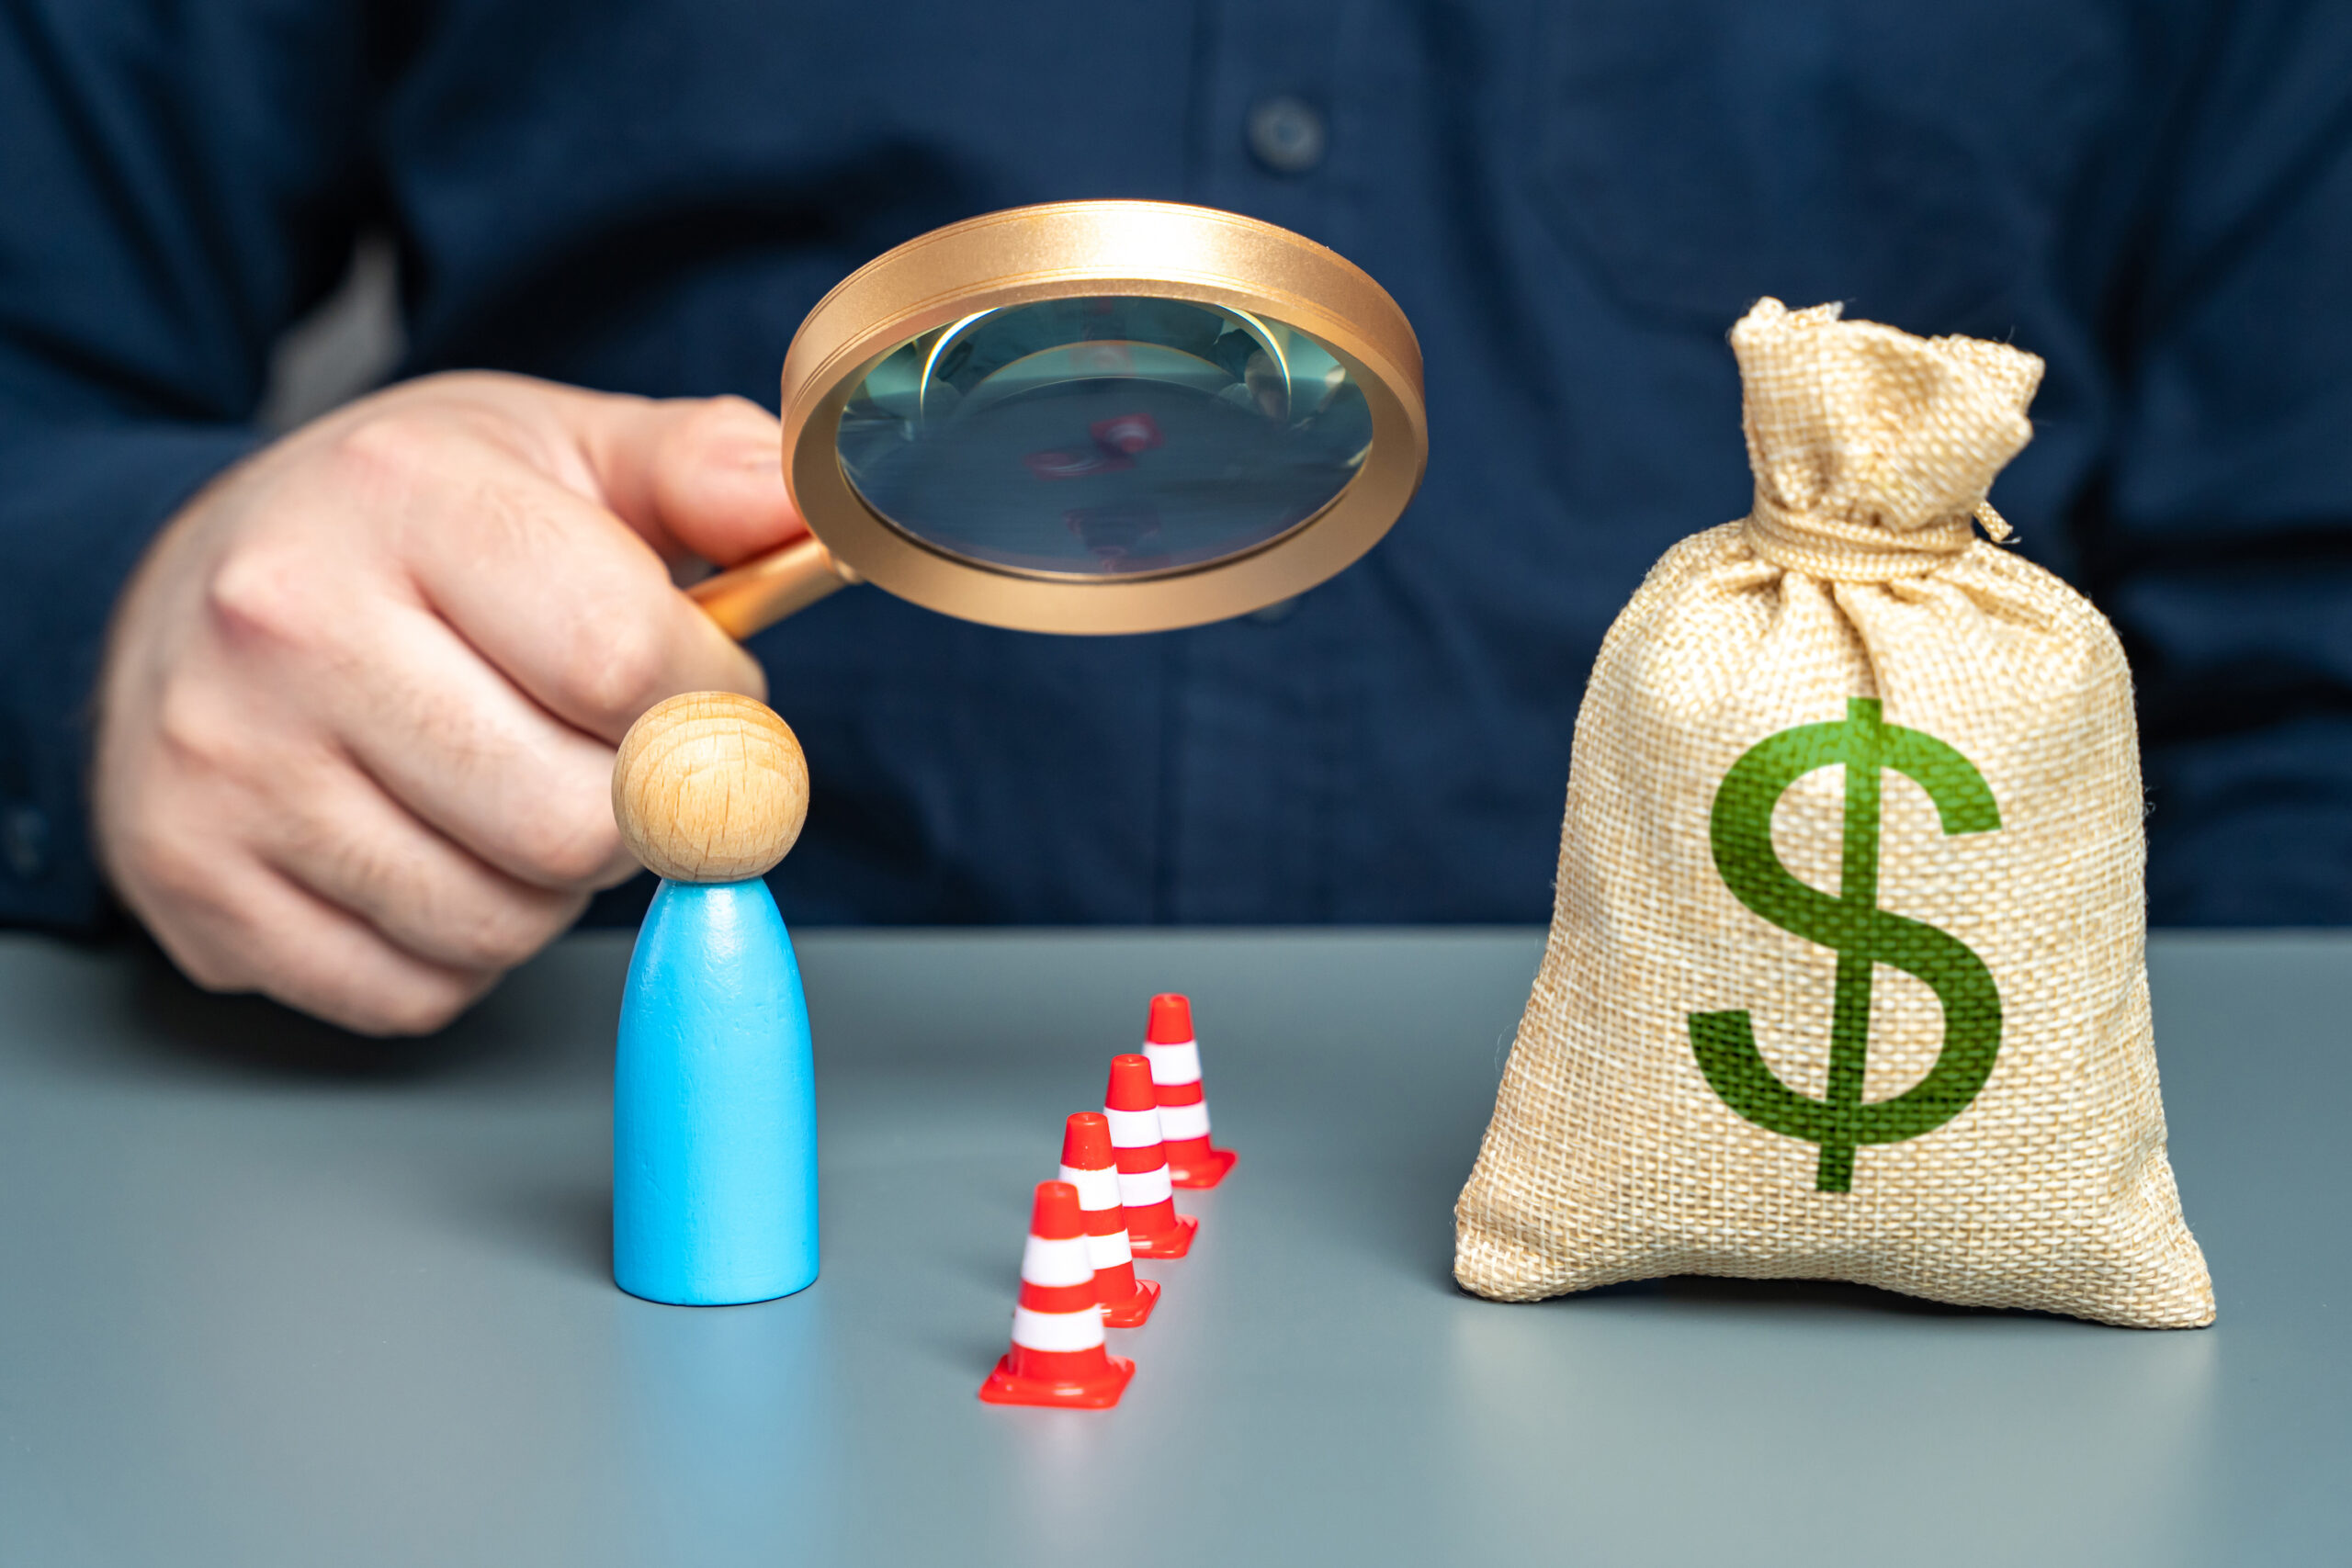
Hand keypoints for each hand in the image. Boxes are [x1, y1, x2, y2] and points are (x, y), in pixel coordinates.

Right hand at [93, 372, 802, 1033]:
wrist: (192, 580)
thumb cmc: (409, 524)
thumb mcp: (563, 449)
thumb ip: (706, 469)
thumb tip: (807, 502)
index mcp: (402, 497)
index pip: (627, 661)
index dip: (713, 704)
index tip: (707, 690)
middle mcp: (286, 626)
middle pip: (576, 821)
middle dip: (645, 811)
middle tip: (620, 758)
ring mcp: (224, 766)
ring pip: (503, 924)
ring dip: (557, 887)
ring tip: (519, 791)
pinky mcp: (194, 885)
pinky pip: (414, 992)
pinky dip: (461, 952)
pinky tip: (438, 851)